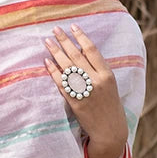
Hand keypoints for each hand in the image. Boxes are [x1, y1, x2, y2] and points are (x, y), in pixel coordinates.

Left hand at [44, 23, 127, 153]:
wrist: (110, 130)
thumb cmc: (110, 106)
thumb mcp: (110, 84)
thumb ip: (98, 70)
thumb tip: (82, 52)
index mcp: (107, 74)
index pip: (92, 50)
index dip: (81, 37)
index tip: (72, 26)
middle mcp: (97, 80)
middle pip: (77, 55)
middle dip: (64, 41)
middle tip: (55, 29)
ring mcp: (85, 91)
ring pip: (67, 67)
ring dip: (56, 52)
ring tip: (47, 41)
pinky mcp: (75, 102)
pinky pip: (61, 83)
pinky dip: (53, 71)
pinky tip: (46, 62)